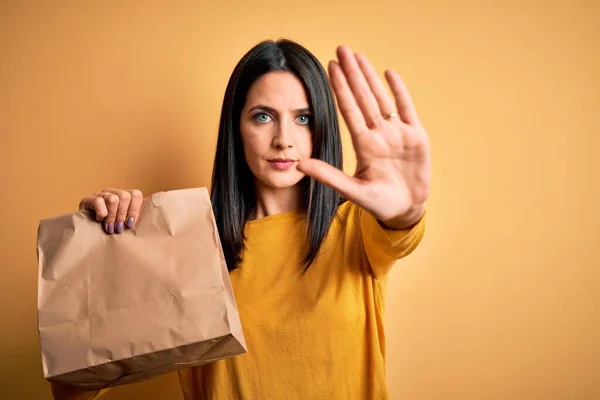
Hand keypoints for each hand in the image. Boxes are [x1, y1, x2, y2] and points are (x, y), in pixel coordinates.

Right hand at [78, 188, 143, 233]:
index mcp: (125, 197)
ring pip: (113, 199)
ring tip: (110, 228)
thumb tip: (146, 227)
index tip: (130, 224)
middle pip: (125, 196)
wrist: (87, 233)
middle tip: (118, 229)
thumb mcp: (124, 224)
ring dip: (112, 216)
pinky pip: (98, 202)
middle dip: (122, 215)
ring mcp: (100, 195)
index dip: (135, 210)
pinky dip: (101, 213)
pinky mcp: (88, 199)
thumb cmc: (110, 229)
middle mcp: (113, 192)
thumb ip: (133, 221)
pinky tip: (99, 220)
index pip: (136, 195)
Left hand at [297, 45, 430, 227]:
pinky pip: (407, 109)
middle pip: (364, 98)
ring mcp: (398, 133)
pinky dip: (400, 91)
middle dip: (353, 74)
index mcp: (364, 144)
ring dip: (371, 77)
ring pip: (382, 98)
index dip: (340, 88)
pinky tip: (389, 73)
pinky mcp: (417, 137)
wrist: (404, 211)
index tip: (329, 67)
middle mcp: (379, 134)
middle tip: (342, 50)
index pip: (349, 110)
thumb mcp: (352, 190)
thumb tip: (298, 164)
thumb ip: (328, 176)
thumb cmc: (378, 203)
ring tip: (359, 56)